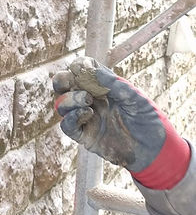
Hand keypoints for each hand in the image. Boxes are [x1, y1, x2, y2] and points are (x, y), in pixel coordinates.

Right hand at [52, 57, 182, 174]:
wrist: (153, 148)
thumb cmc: (147, 119)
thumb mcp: (133, 96)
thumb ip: (111, 82)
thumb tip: (88, 68)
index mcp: (103, 87)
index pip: (82, 70)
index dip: (78, 66)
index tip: (81, 67)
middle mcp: (90, 100)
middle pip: (64, 86)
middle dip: (61, 80)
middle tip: (69, 81)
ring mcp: (85, 117)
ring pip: (62, 104)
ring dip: (70, 99)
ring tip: (87, 100)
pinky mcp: (84, 135)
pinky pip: (66, 125)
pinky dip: (72, 117)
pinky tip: (87, 114)